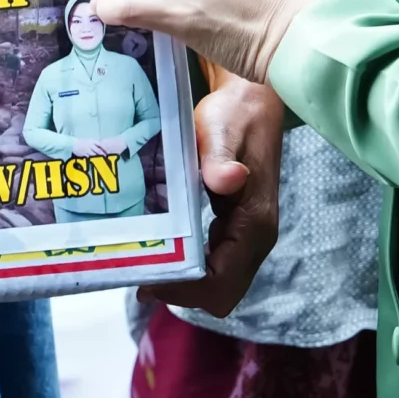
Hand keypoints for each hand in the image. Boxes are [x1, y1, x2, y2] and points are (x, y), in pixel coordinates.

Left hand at [139, 74, 283, 318]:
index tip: (149, 277)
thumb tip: (227, 180)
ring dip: (184, 285)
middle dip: (182, 293)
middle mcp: (257, 239)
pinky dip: (190, 271)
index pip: (221, 282)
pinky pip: (217, 267)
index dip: (185, 288)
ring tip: (145, 269)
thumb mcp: (220, 132)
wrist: (251, 103)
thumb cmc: (232, 116)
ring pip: (220, 285)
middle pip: (222, 294)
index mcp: (255, 223)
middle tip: (141, 276)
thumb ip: (220, 159)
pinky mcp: (238, 231)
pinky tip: (162, 256)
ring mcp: (249, 238)